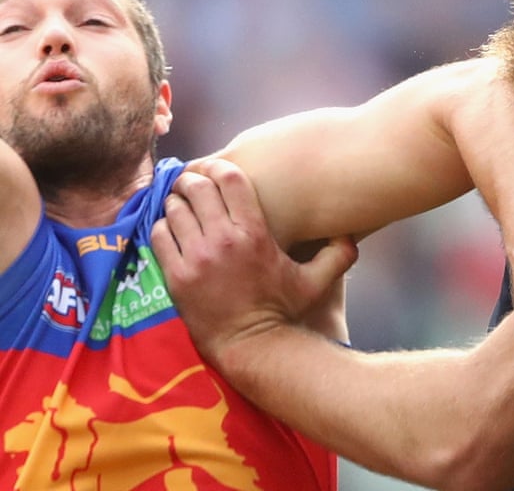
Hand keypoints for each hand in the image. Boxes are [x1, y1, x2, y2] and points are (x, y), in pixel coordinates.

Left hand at [150, 158, 357, 368]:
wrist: (251, 346)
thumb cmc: (282, 310)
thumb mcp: (318, 281)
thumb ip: (338, 254)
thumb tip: (353, 232)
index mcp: (254, 233)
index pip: (230, 179)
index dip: (219, 167)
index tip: (216, 169)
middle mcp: (223, 240)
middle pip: (196, 188)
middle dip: (192, 180)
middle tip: (192, 183)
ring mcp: (196, 259)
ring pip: (175, 209)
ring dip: (176, 203)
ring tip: (181, 205)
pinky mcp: (176, 277)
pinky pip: (159, 236)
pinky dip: (163, 227)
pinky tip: (172, 231)